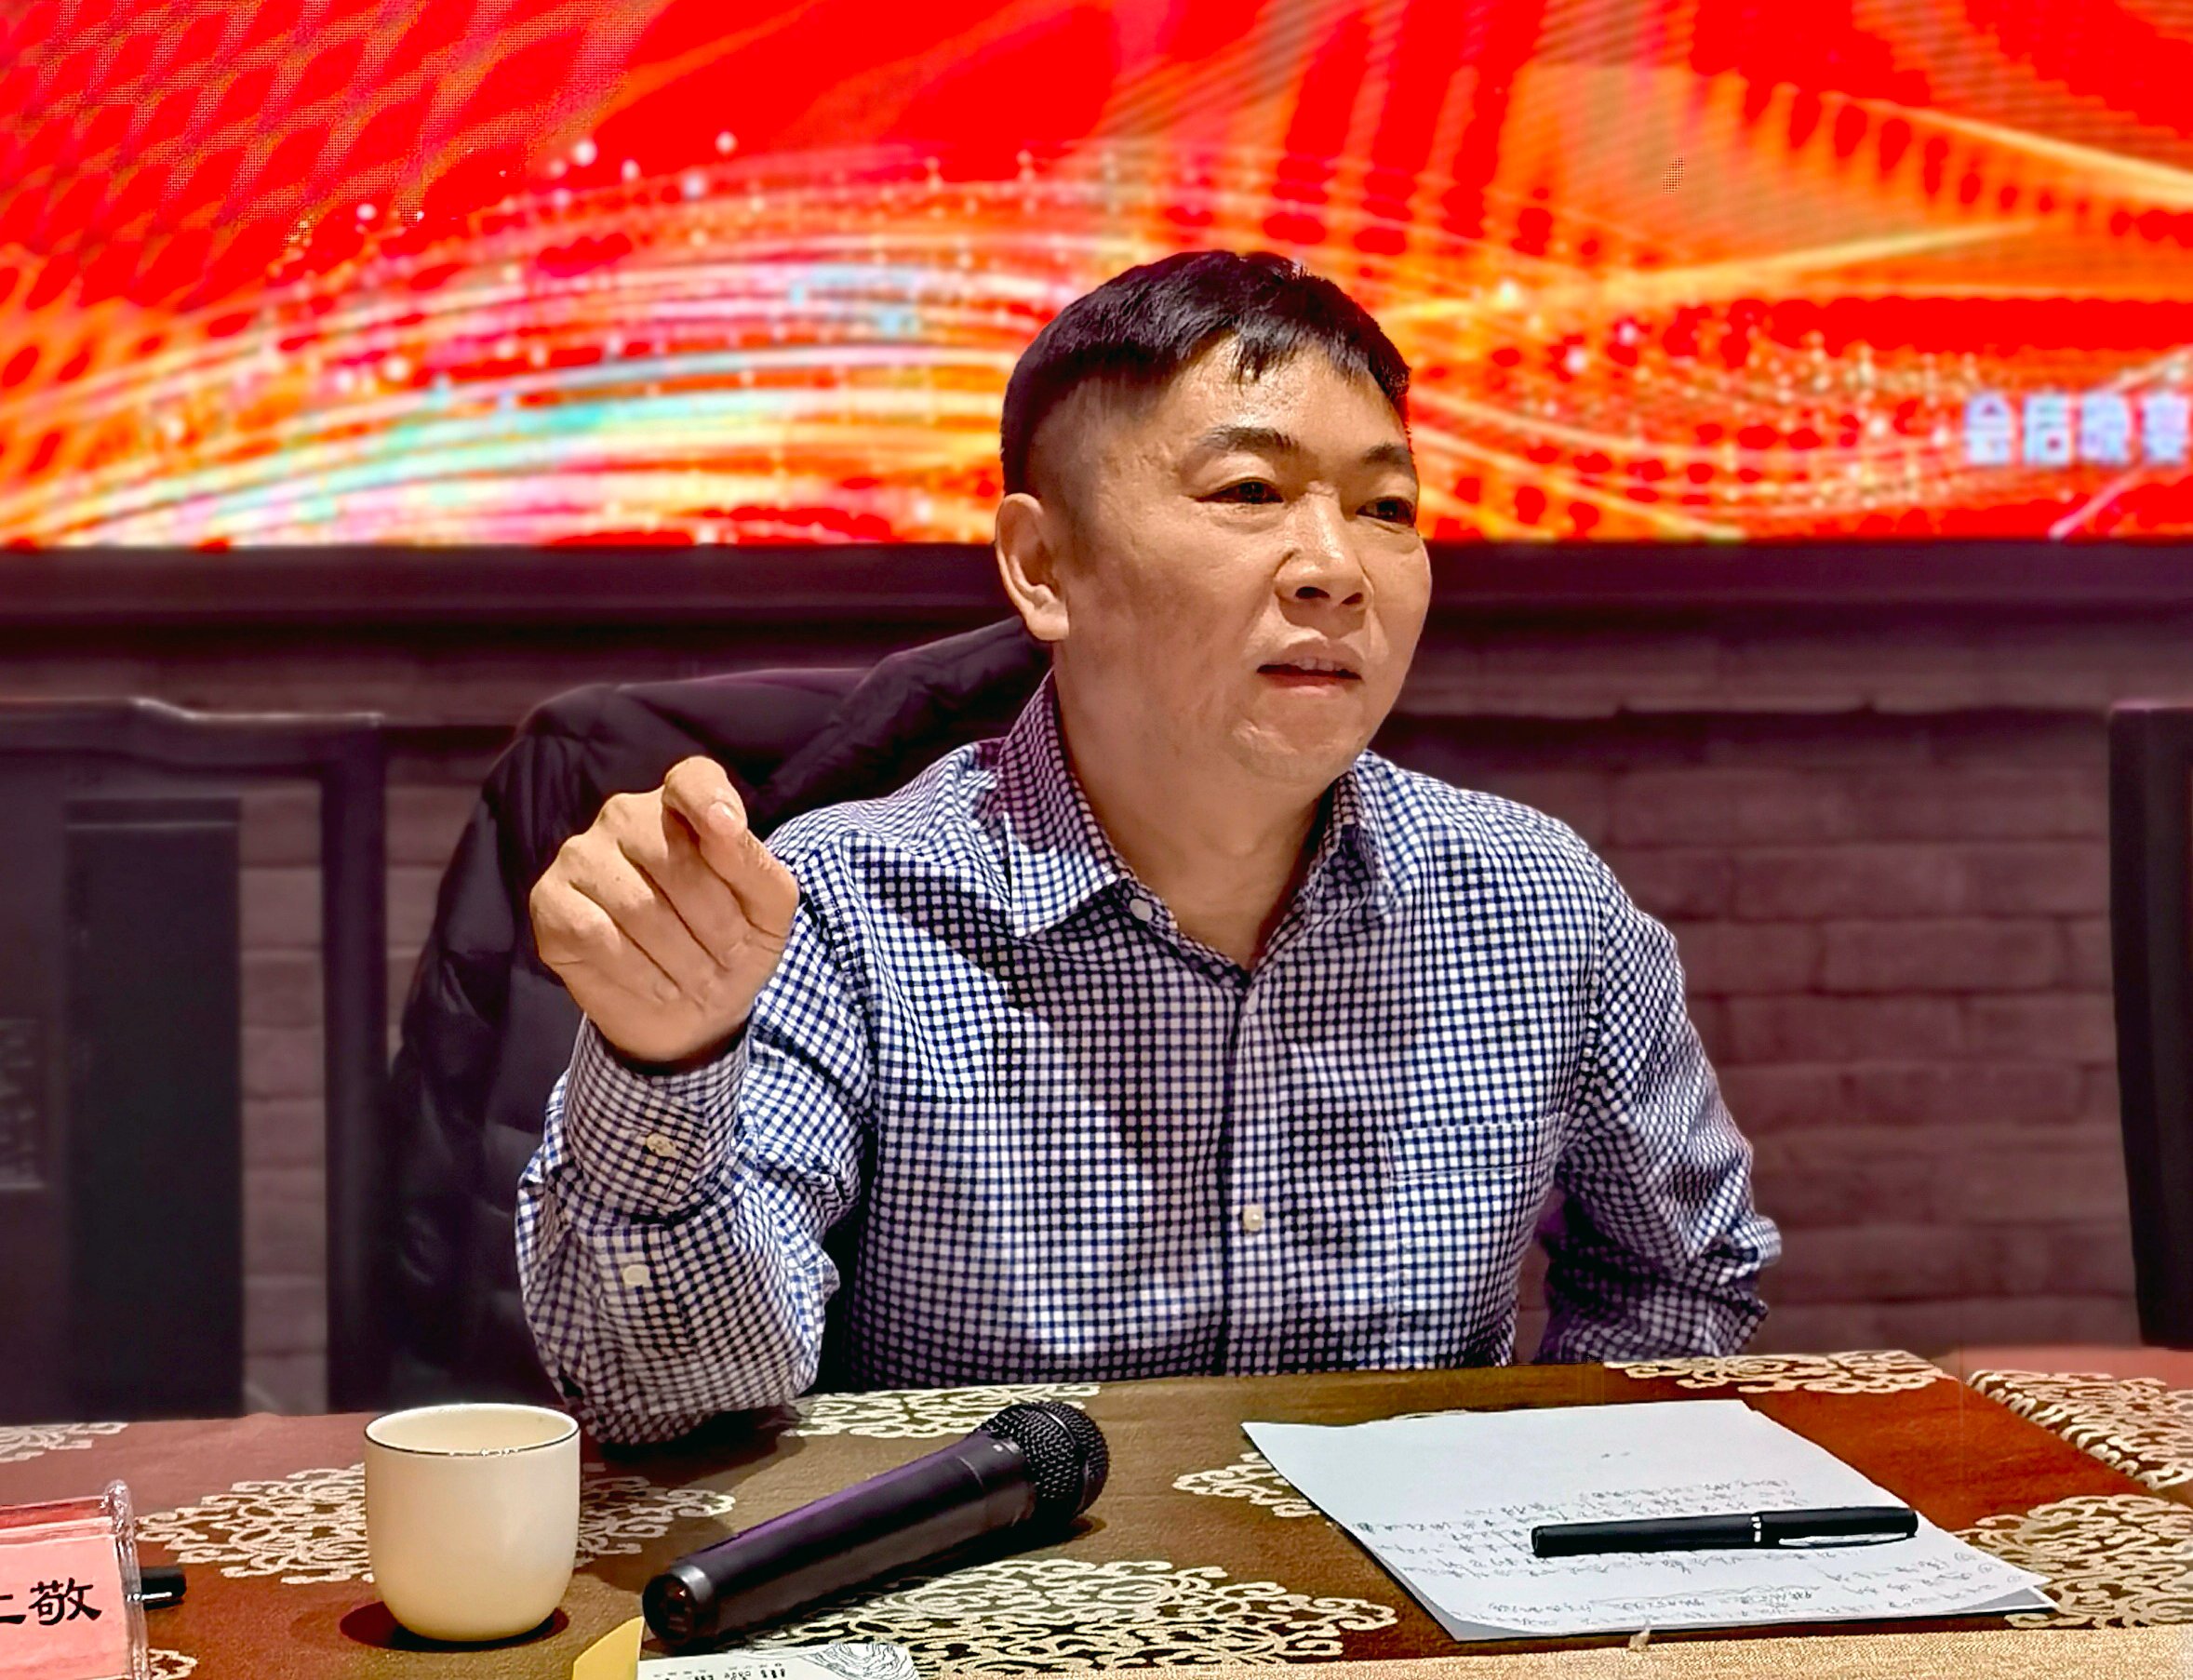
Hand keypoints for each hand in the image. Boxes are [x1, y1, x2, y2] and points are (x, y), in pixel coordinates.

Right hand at [530, 757, 799, 1066]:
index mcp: (682, 805)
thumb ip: (753, 863)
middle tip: (729, 958)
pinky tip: (661, 987)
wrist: (693, 1009)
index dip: (709, 800)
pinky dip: (639, 972)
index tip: (729, 828)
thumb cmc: (732, 944)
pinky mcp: (550, 901)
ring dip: (682, 957)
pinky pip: (595, 934)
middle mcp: (625, 816)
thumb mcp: (766, 909)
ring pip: (636, 905)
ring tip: (700, 980)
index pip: (692, 780)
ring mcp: (580, 855)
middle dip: (714, 922)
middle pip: (673, 858)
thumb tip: (724, 825)